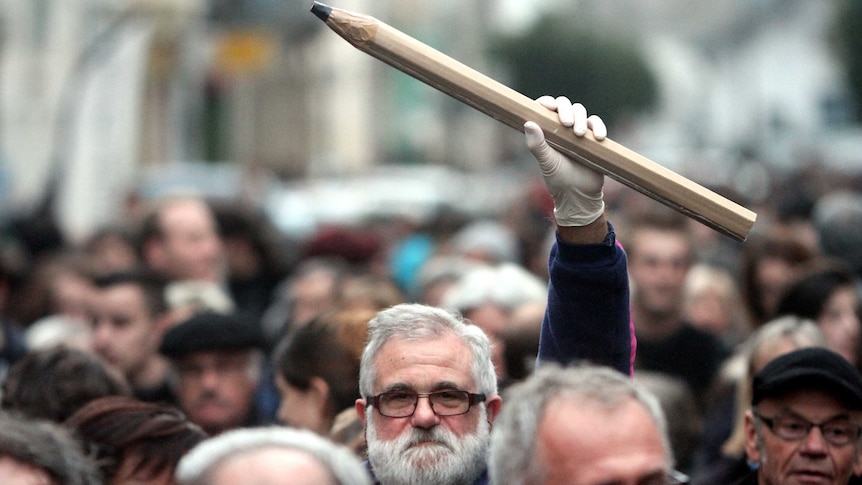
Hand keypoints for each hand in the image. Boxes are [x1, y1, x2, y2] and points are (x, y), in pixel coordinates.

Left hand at [525, 96, 606, 226]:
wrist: (579, 195)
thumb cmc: (558, 179)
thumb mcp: (546, 162)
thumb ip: (537, 144)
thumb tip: (528, 123)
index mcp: (546, 131)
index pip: (545, 109)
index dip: (546, 102)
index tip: (548, 105)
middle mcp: (561, 128)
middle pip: (564, 105)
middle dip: (566, 110)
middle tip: (567, 124)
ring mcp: (578, 131)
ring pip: (581, 111)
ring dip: (581, 119)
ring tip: (579, 135)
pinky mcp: (592, 138)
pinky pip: (596, 124)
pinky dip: (598, 126)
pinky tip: (598, 137)